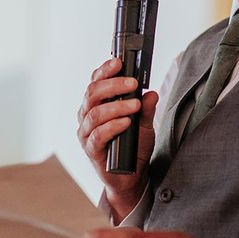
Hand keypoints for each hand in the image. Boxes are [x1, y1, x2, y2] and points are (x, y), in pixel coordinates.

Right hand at [77, 58, 158, 219]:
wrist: (131, 176)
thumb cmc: (133, 147)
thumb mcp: (145, 125)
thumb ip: (146, 109)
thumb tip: (151, 93)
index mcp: (97, 105)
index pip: (95, 82)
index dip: (105, 70)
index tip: (119, 61)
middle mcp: (87, 117)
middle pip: (92, 93)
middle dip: (113, 85)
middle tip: (133, 83)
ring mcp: (87, 134)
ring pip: (94, 113)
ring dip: (116, 106)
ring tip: (134, 105)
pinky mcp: (92, 150)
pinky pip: (97, 136)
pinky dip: (112, 126)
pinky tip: (126, 122)